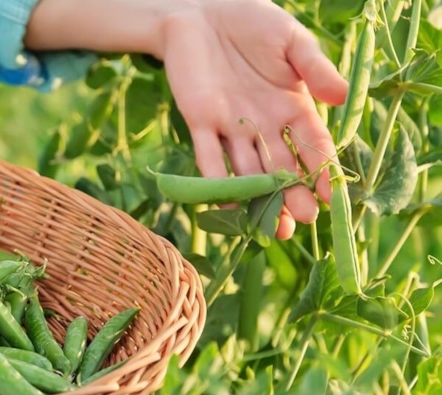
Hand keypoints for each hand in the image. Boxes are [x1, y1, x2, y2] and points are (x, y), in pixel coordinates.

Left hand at [159, 0, 347, 238]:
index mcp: (291, 105)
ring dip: (259, 199)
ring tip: (273, 228)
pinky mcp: (199, 121)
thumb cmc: (251, 21)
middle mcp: (262, 123)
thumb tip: (341, 98)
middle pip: (280, 166)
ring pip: (247, 170)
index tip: (331, 196)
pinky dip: (216, 182)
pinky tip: (228, 207)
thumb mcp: (291, 40)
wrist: (201, 10)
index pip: (312, 144)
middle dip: (291, 194)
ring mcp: (230, 126)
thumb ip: (314, 67)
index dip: (322, 169)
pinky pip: (208, 157)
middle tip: (303, 222)